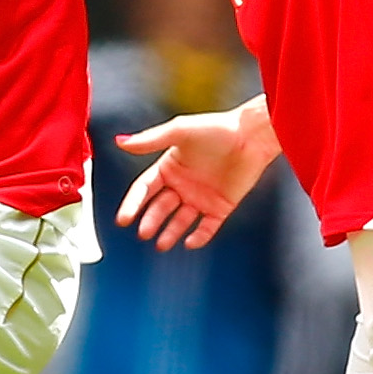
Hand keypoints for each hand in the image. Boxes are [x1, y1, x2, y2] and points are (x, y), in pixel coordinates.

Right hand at [113, 108, 275, 250]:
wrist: (252, 136)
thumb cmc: (217, 129)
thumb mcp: (180, 131)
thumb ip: (150, 140)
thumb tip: (121, 142)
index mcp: (169, 167)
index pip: (144, 190)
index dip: (133, 204)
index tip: (124, 218)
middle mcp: (182, 185)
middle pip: (160, 208)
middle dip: (151, 222)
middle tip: (144, 233)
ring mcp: (200, 198)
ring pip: (180, 221)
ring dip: (170, 233)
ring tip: (161, 244)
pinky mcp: (220, 207)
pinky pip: (207, 227)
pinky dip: (199, 236)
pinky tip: (190, 242)